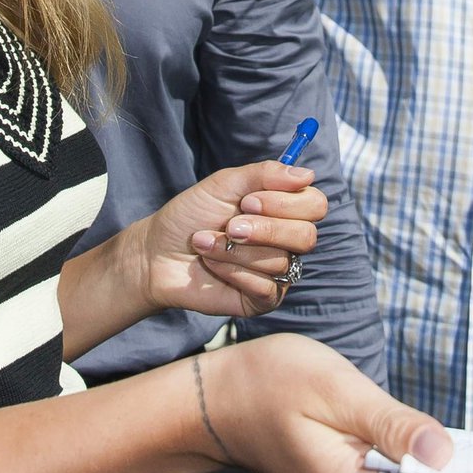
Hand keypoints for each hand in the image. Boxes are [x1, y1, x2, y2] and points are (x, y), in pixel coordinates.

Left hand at [140, 161, 325, 318]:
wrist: (157, 252)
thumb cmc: (191, 215)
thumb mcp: (224, 184)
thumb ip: (265, 174)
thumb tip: (307, 173)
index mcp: (283, 210)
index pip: (315, 204)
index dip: (287, 202)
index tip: (249, 200)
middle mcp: (285, 241)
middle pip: (307, 236)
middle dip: (264, 229)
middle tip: (230, 225)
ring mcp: (276, 272)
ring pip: (279, 261)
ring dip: (234, 249)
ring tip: (205, 243)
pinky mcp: (261, 299)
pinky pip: (265, 287)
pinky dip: (232, 271)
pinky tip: (211, 265)